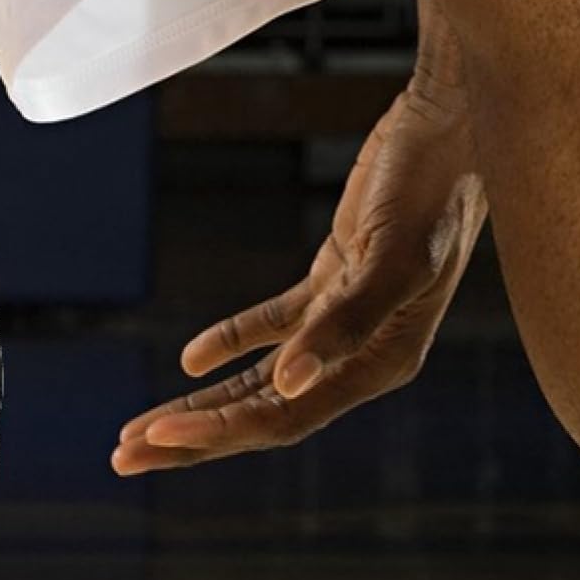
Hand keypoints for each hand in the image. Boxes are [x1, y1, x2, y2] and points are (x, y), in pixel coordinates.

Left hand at [114, 56, 484, 473]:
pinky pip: (273, 325)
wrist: (455, 122)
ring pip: (260, 379)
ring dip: (201, 404)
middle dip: (194, 436)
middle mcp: (363, 354)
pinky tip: (190, 360)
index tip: (158, 439)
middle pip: (263, 412)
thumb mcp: (394, 256)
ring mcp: (346, 319)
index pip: (283, 416)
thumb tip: (286, 383)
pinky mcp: (334, 280)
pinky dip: (231, 342)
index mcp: (382, 361)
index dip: (219, 432)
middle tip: (124, 457)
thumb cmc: (435, 186)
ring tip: (139, 429)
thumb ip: (344, 324)